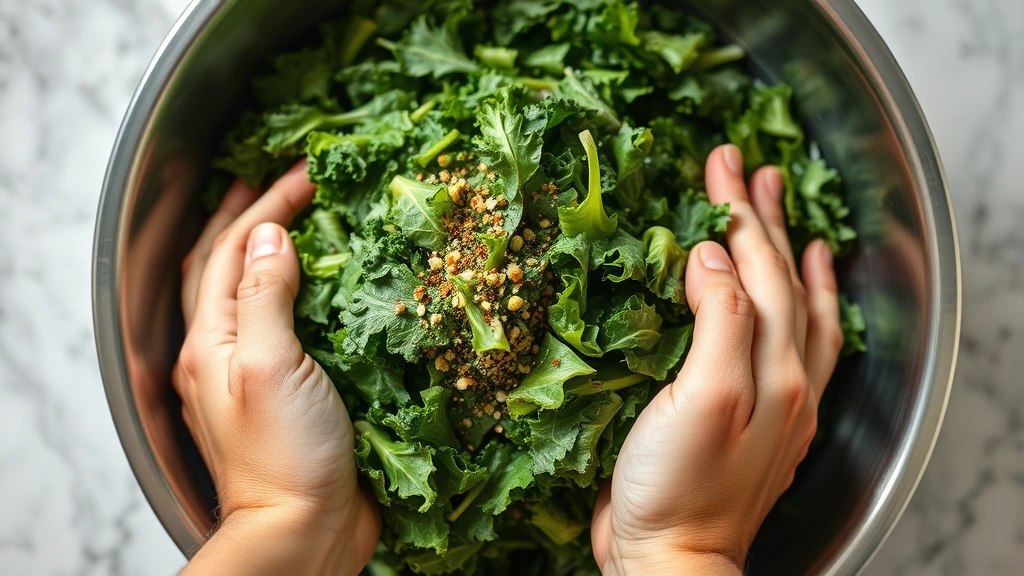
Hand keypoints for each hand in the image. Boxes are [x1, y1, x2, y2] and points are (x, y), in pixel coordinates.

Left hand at [173, 164, 378, 575]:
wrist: (304, 534)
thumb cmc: (284, 457)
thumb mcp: (270, 364)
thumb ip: (266, 295)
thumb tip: (267, 234)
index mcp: (212, 342)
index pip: (229, 251)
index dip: (263, 205)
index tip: (304, 174)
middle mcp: (225, 354)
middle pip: (225, 268)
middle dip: (247, 218)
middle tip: (274, 181)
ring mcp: (256, 376)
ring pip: (254, 296)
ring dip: (269, 252)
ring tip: (291, 222)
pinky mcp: (291, 395)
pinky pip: (290, 330)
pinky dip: (301, 296)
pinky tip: (324, 291)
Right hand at [591, 145, 843, 574]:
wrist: (672, 561)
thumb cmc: (680, 490)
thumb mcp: (702, 400)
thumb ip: (718, 324)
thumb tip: (713, 259)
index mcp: (776, 369)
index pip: (761, 270)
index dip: (739, 213)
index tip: (720, 163)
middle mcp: (786, 379)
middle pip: (784, 280)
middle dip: (764, 219)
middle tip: (745, 167)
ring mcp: (774, 400)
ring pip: (796, 311)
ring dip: (789, 256)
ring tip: (785, 214)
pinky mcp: (746, 417)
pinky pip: (785, 347)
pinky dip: (789, 310)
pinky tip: (776, 300)